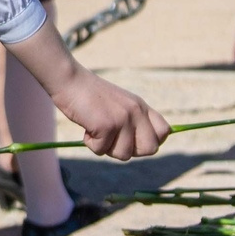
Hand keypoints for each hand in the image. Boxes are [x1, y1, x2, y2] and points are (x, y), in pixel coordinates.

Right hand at [50, 65, 169, 160]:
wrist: (70, 80)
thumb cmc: (90, 95)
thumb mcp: (120, 104)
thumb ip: (133, 121)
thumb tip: (142, 148)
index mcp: (141, 106)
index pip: (164, 132)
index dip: (151, 141)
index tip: (133, 139)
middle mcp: (136, 112)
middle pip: (150, 149)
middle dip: (131, 150)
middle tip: (113, 139)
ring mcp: (123, 119)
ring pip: (124, 154)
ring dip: (106, 147)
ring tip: (96, 129)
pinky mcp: (107, 125)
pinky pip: (101, 150)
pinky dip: (90, 143)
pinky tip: (87, 126)